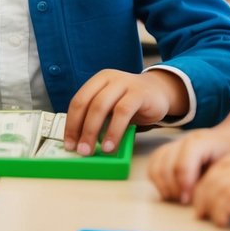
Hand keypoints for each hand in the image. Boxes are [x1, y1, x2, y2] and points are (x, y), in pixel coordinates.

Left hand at [63, 69, 183, 155]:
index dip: (71, 124)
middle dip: (80, 129)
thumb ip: (99, 119)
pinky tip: (111, 145)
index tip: (69, 144)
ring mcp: (124, 83)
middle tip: (80, 150)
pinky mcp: (139, 93)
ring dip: (94, 131)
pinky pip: (122, 112)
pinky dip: (114, 131)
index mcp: (97, 81)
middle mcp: (109, 79)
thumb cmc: (131, 103)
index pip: (77, 101)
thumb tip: (81, 143)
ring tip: (93, 151)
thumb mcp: (112, 108)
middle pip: (87, 103)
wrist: (160, 91)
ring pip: (101, 106)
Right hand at [147, 127, 229, 203]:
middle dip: (173, 188)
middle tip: (182, 200)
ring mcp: (175, 143)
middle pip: (167, 166)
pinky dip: (156, 178)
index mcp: (202, 141)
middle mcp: (185, 139)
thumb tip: (195, 198)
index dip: (183, 184)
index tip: (188, 199)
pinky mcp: (167, 149)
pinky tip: (168, 188)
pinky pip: (153, 163)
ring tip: (175, 195)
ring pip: (156, 165)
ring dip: (163, 185)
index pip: (183, 163)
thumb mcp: (228, 167)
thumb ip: (211, 179)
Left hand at [188, 151, 229, 230]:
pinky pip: (228, 199)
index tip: (203, 197)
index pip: (221, 165)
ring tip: (206, 218)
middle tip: (197, 211)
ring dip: (207, 203)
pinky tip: (221, 221)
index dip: (208, 181)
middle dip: (201, 192)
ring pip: (216, 186)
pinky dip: (219, 211)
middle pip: (213, 174)